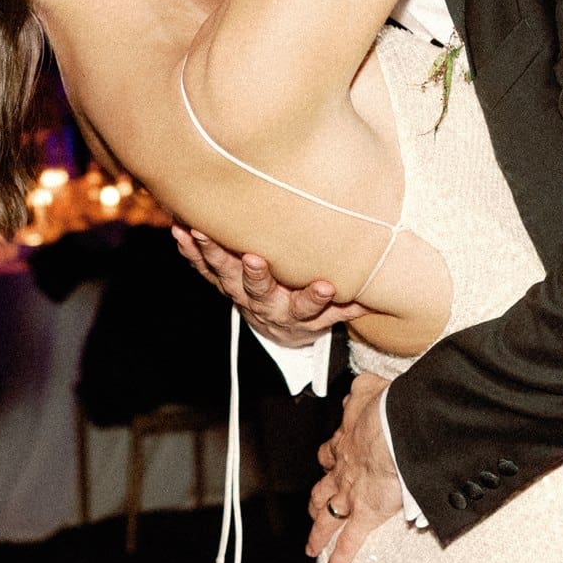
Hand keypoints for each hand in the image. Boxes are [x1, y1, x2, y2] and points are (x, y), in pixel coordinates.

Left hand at [172, 228, 365, 348]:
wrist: (279, 331)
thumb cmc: (309, 311)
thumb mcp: (332, 313)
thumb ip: (351, 301)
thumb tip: (383, 284)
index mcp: (296, 313)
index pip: (308, 306)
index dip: (316, 298)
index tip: (327, 286)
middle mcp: (265, 304)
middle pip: (259, 290)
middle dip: (256, 274)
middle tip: (253, 259)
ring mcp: (239, 294)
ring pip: (224, 276)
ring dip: (212, 254)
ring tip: (201, 233)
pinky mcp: (221, 283)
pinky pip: (202, 268)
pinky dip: (190, 250)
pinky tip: (179, 230)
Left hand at [308, 373, 402, 562]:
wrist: (397, 430)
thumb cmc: (389, 408)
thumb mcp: (371, 389)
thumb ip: (363, 390)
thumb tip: (360, 387)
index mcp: (345, 441)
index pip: (331, 453)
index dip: (329, 460)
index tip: (329, 461)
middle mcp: (342, 471)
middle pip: (321, 490)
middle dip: (316, 501)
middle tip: (312, 510)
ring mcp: (350, 495)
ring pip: (326, 518)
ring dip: (317, 533)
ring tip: (311, 547)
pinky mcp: (364, 515)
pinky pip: (348, 542)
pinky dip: (339, 559)